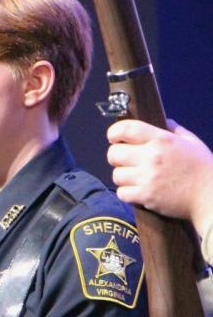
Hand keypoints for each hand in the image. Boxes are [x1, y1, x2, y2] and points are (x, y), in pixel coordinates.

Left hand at [107, 119, 212, 237]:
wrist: (210, 196)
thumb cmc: (202, 168)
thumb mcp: (191, 142)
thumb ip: (174, 130)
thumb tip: (163, 121)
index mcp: (162, 140)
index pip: (125, 129)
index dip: (114, 133)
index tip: (115, 138)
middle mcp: (151, 156)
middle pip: (113, 153)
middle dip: (117, 157)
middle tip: (127, 161)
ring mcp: (147, 177)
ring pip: (116, 175)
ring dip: (124, 177)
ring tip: (136, 178)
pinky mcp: (145, 196)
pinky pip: (121, 193)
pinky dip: (128, 193)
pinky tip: (139, 191)